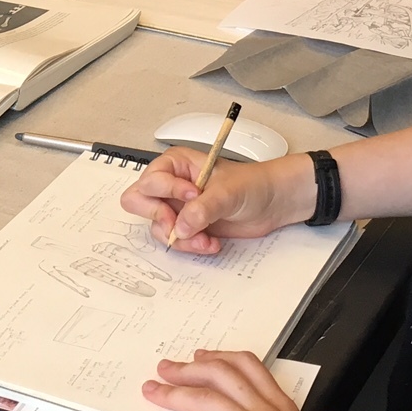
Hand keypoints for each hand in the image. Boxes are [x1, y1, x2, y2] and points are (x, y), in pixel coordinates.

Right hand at [119, 149, 313, 254]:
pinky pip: (174, 240)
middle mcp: (171, 185)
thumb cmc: (253, 184)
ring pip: (156, 226)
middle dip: (158, 217)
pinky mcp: (187, 226)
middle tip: (177, 224)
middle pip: (138, 201)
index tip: (193, 196)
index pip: (150, 180)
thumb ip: (203, 208)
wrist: (273, 203)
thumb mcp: (228, 192)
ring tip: (205, 238)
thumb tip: (181, 227)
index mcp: (175, 164)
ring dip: (180, 238)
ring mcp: (177, 207)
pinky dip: (190, 246)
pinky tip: (210, 242)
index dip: (168, 192)